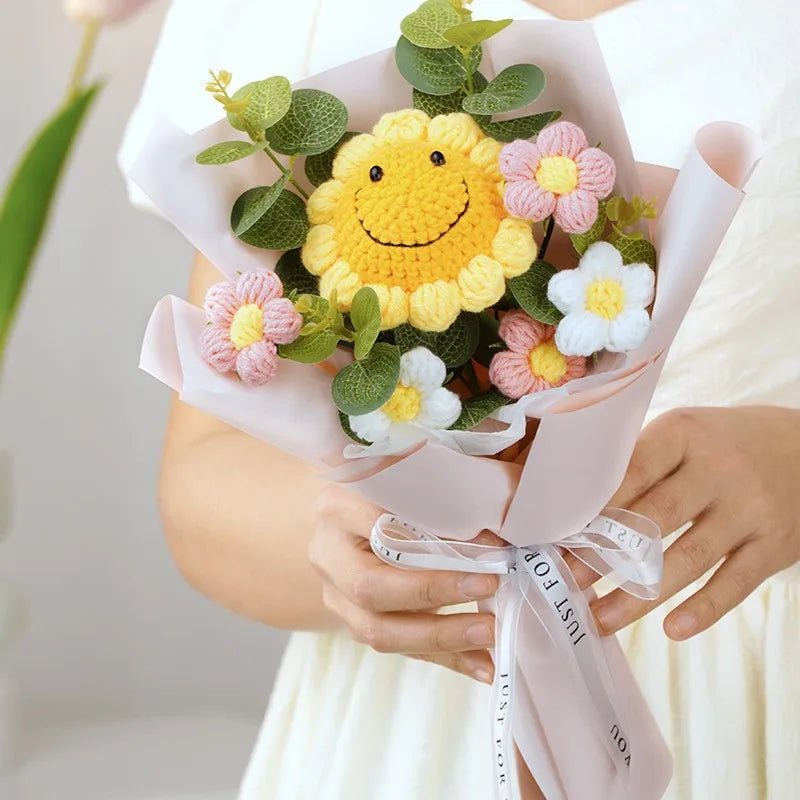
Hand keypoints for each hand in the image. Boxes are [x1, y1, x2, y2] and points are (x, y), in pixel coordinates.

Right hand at [308, 485, 499, 682]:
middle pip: (369, 586)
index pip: (378, 523)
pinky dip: (447, 658)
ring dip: (440, 636)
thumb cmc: (387, 491)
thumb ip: (438, 498)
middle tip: (487, 586)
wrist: (349, 518)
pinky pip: (403, 649)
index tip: (486, 542)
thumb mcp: (404, 479)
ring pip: (379, 630)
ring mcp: (337, 596)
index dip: (430, 537)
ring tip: (489, 632)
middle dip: (433, 592)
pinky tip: (483, 664)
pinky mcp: (357, 624)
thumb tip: (494, 535)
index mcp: (336, 507)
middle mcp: (328, 554)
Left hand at [573, 406, 799, 639]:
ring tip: (600, 618)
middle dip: (604, 554)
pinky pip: (735, 583)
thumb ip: (639, 462)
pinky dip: (702, 609)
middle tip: (567, 582)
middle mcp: (718, 469)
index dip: (593, 508)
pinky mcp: (775, 545)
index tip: (557, 537)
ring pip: (688, 558)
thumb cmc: (723, 444)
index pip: (630, 472)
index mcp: (684, 433)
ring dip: (639, 594)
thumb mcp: (684, 434)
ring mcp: (749, 508)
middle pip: (653, 518)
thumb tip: (574, 507)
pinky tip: (670, 631)